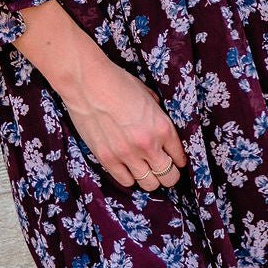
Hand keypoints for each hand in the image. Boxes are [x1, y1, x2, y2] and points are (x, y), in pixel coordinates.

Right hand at [61, 59, 188, 191]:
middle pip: (169, 177)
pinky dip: (129, 177)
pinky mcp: (107, 159)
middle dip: (169, 174)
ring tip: (145, 168)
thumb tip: (158, 123)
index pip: (180, 157)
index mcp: (162, 127)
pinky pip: (126, 181)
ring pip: (149, 184)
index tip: (175, 159)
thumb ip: (157, 114)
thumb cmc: (118, 82)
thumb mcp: (148, 94)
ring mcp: (127, 154)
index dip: (179, 159)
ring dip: (149, 177)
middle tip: (163, 168)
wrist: (87, 82)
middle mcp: (148, 145)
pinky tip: (128, 167)